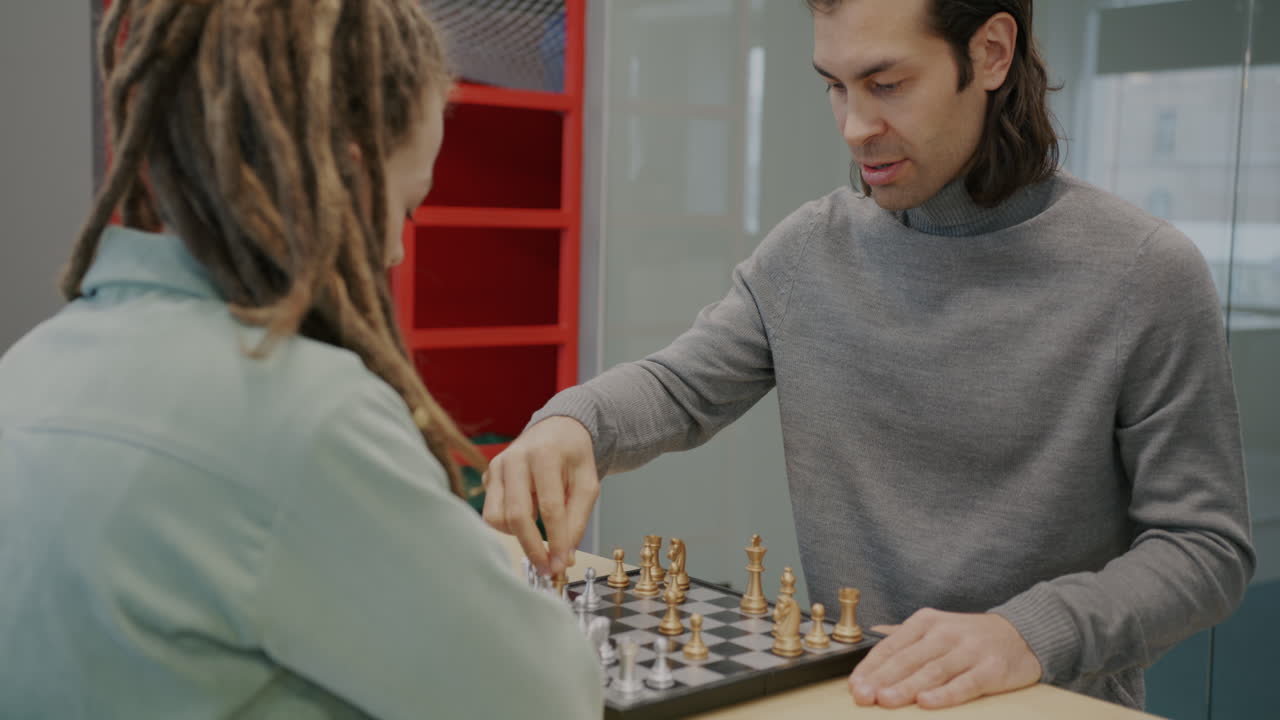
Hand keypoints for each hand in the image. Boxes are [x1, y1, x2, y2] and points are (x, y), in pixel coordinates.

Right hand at [481, 417, 598, 576]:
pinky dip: (507, 526)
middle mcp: (514, 458)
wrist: (556, 430)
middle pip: (517, 515)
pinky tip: (526, 519)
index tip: (560, 566)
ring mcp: (496, 466)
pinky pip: (490, 513)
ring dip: (518, 536)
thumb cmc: (573, 457)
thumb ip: (576, 520)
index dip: (555, 541)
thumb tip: (563, 557)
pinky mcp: (487, 476)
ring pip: (497, 517)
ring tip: (538, 534)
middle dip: (532, 547)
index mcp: (544, 455)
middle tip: (546, 568)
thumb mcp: (587, 484)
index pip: (549, 507)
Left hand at [847, 609, 1041, 708]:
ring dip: (907, 687)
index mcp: (927, 622)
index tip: (855, 685)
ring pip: (932, 671)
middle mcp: (945, 633)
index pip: (892, 646)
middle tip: (863, 696)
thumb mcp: (936, 625)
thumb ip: (904, 632)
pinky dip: (944, 694)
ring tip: (886, 700)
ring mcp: (969, 650)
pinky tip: (926, 702)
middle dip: (882, 679)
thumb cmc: (971, 635)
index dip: (871, 667)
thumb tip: (873, 632)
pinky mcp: (991, 669)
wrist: (1022, 633)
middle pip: (908, 659)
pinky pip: (965, 683)